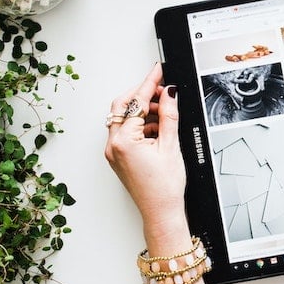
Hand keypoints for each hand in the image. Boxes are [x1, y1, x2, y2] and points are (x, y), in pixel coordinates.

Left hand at [103, 63, 187, 241]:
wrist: (161, 213)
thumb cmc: (164, 188)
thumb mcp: (170, 146)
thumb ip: (168, 115)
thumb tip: (169, 94)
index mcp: (124, 141)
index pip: (136, 102)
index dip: (150, 83)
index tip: (158, 71)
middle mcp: (113, 145)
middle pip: (122, 106)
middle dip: (141, 95)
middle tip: (162, 89)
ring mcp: (113, 151)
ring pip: (123, 118)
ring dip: (142, 111)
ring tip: (164, 113)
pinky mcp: (118, 156)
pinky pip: (125, 131)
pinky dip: (140, 125)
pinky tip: (158, 128)